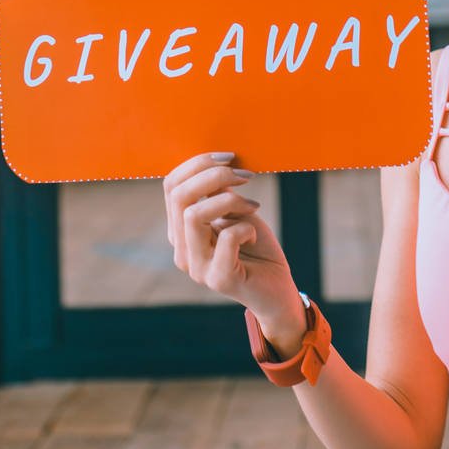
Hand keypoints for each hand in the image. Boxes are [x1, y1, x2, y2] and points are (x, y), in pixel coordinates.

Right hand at [162, 152, 296, 326]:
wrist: (277, 291)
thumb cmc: (256, 248)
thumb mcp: (235, 212)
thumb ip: (218, 193)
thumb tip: (213, 163)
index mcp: (180, 231)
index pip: (171, 186)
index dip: (197, 164)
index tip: (230, 157)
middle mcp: (182, 250)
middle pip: (179, 196)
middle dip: (213, 175)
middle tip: (245, 175)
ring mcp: (197, 267)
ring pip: (194, 215)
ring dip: (230, 200)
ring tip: (252, 206)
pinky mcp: (219, 279)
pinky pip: (226, 238)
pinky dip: (245, 226)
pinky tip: (254, 233)